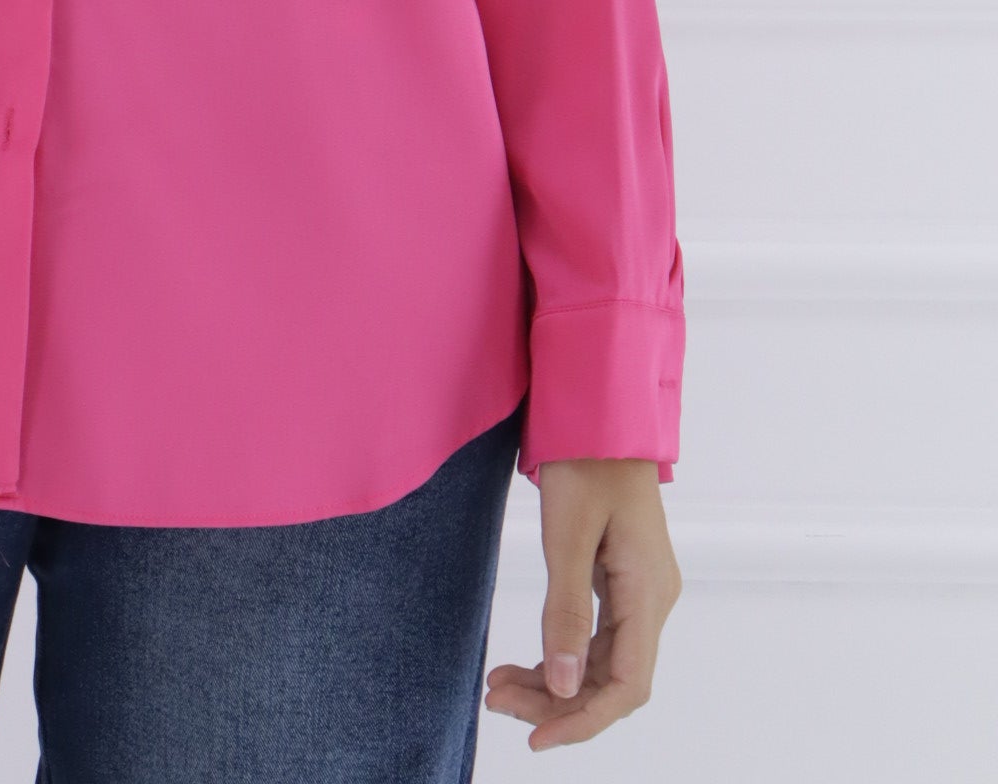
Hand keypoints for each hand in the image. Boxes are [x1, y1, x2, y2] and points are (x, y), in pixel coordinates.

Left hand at [483, 455, 680, 749]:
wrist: (599, 411)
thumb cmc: (585, 460)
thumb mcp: (566, 535)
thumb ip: (565, 612)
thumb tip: (563, 686)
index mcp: (648, 592)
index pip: (626, 685)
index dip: (583, 720)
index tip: (536, 738)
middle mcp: (653, 599)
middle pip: (611, 680)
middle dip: (557, 702)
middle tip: (497, 702)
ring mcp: (640, 591)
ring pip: (600, 663)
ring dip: (553, 682)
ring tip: (499, 687)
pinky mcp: (621, 580)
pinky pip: (596, 636)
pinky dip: (559, 653)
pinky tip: (524, 662)